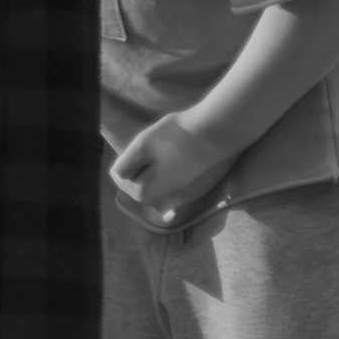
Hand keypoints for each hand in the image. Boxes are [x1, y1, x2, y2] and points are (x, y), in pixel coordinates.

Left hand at [109, 111, 239, 225]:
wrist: (218, 133)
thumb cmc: (176, 137)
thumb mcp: (141, 145)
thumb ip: (126, 165)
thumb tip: (121, 176)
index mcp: (147, 195)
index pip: (121, 177)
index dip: (128, 158)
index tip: (143, 147)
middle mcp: (165, 205)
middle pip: (141, 182)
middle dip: (143, 166)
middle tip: (156, 148)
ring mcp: (185, 200)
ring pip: (159, 184)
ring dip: (159, 169)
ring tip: (171, 151)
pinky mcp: (199, 192)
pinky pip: (177, 186)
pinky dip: (175, 174)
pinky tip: (183, 160)